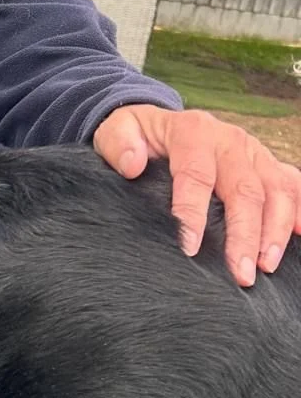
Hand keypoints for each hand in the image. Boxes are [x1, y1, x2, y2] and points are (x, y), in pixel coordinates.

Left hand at [94, 104, 300, 285]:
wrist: (160, 124)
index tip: (189, 249)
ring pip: (277, 191)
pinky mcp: (268, 165)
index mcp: (193, 132)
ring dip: (276, 231)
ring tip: (266, 267)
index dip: (193, 213)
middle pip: (245, 189)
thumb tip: (132, 164)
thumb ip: (119, 144)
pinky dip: (300, 212)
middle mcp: (230, 141)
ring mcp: (254, 153)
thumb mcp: (116, 130)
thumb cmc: (138, 135)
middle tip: (240, 274)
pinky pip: (293, 186)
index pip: (196, 175)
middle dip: (244, 235)